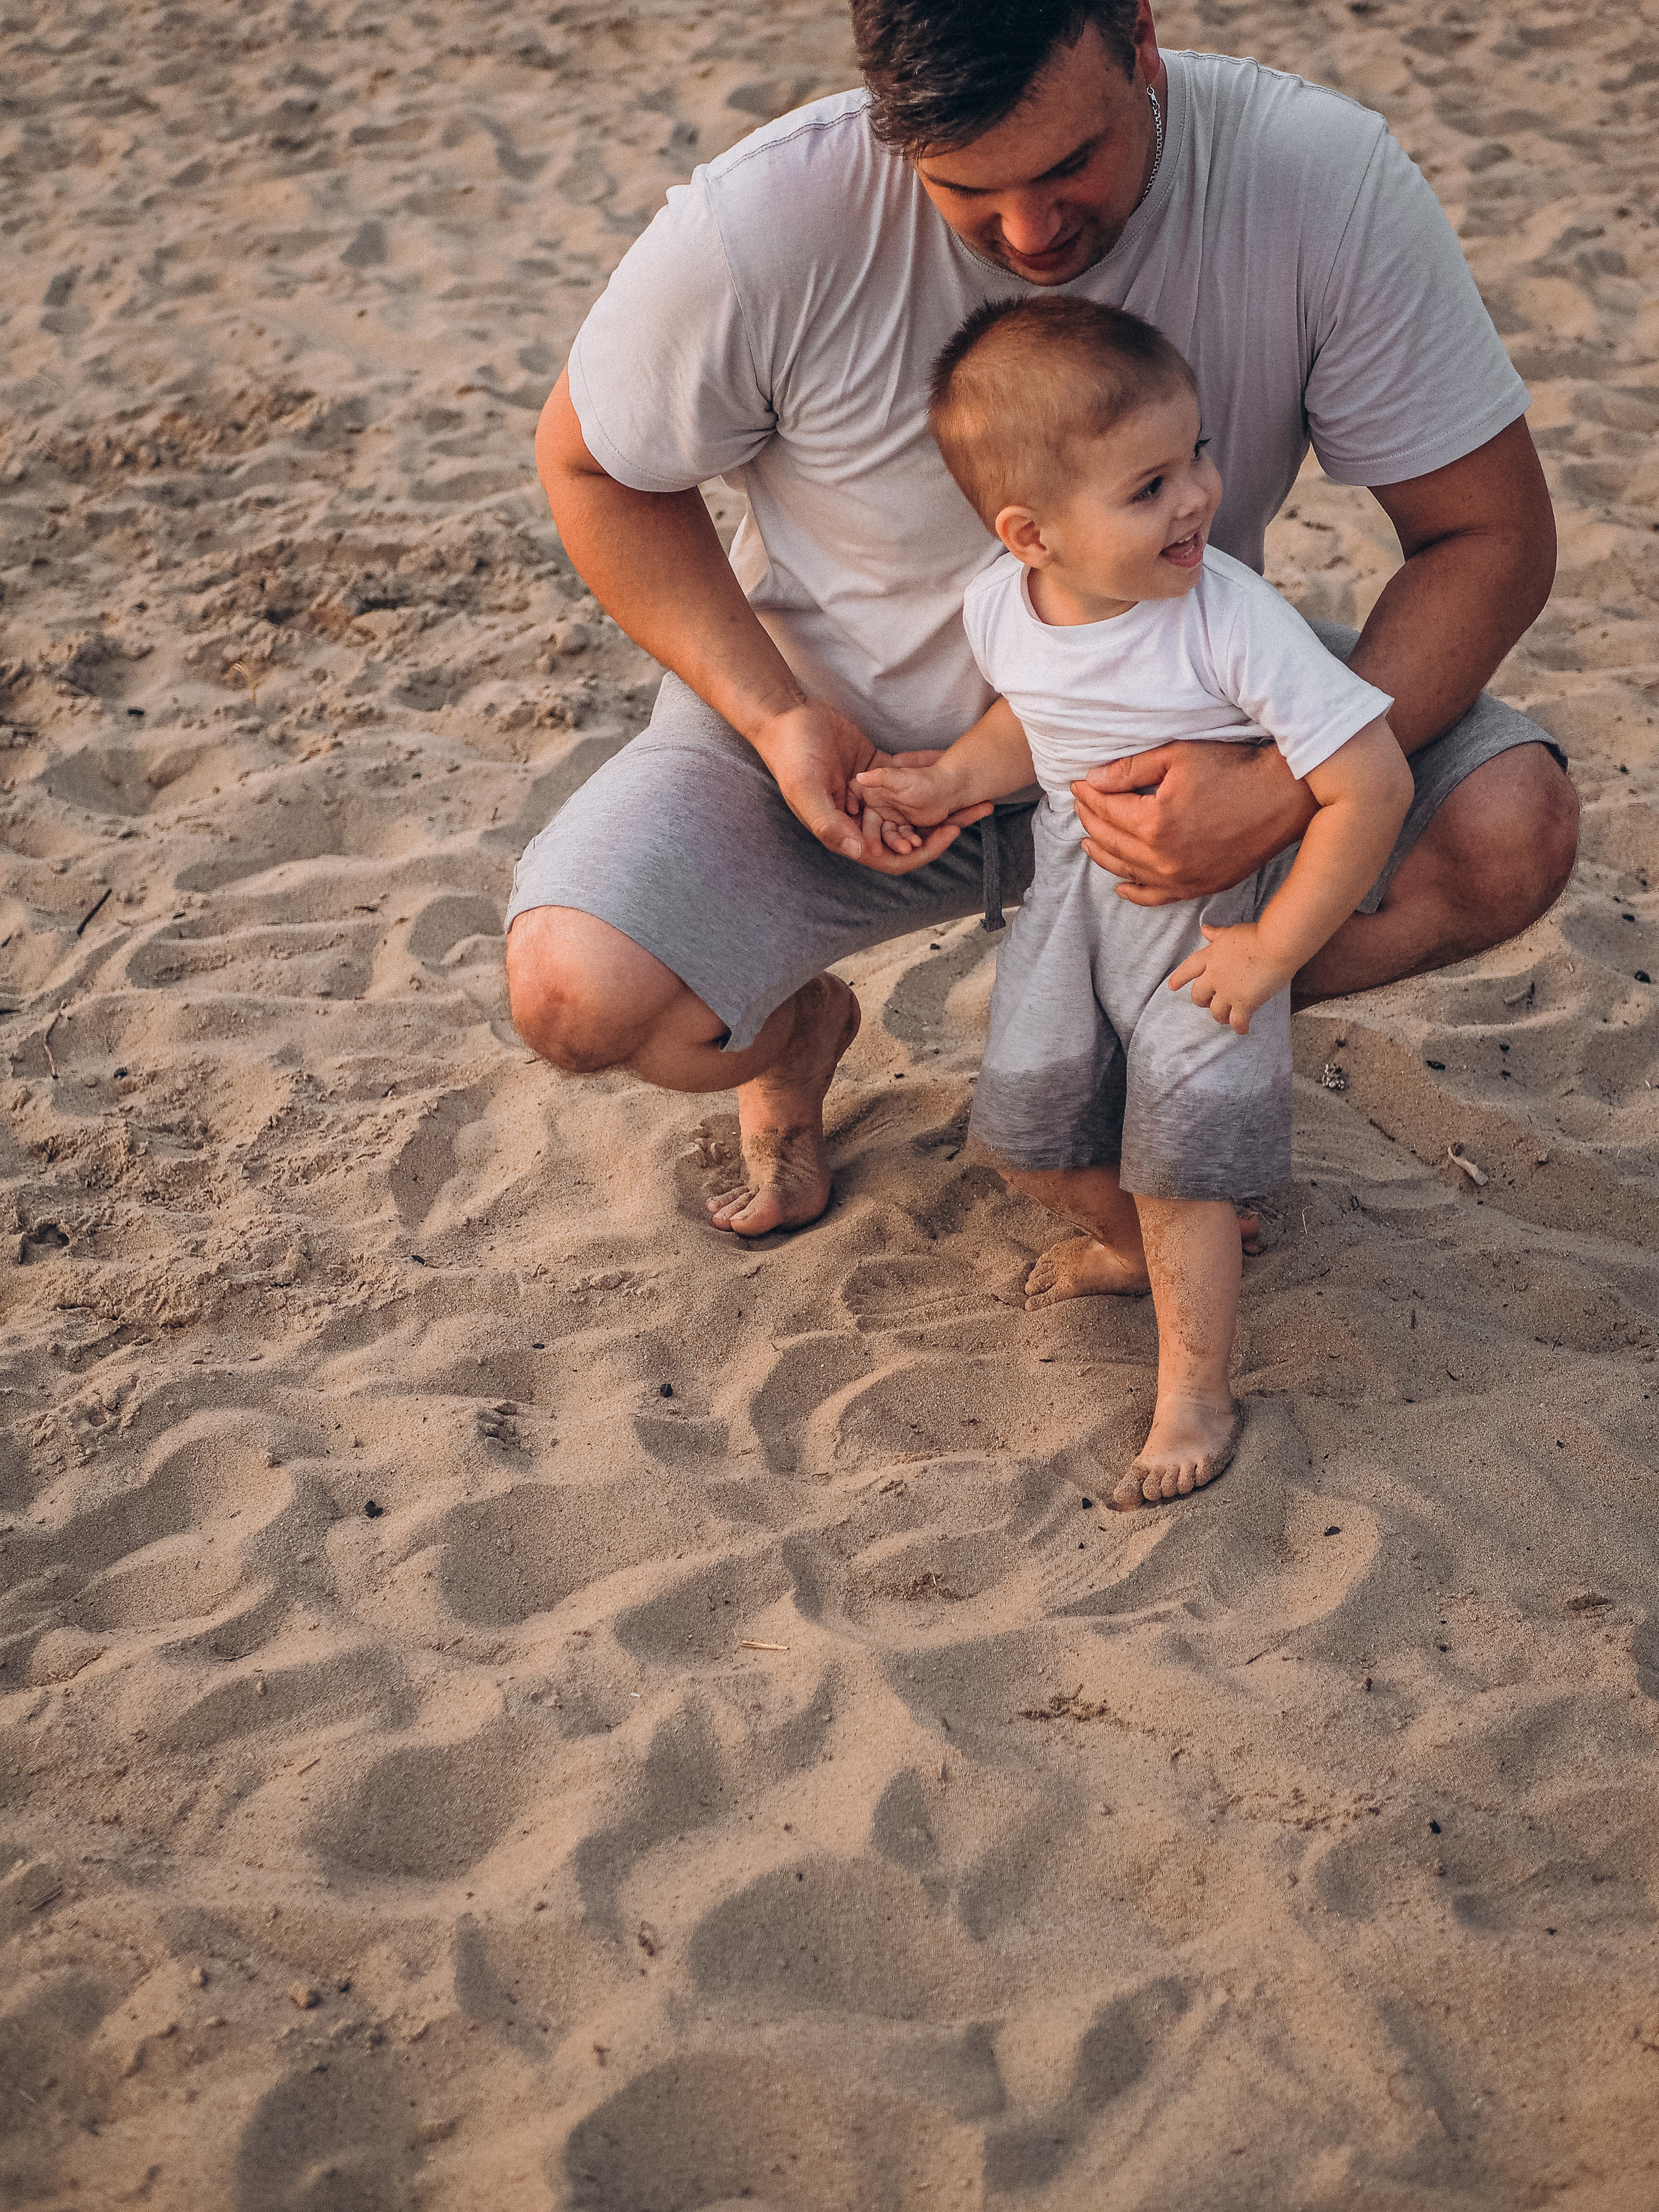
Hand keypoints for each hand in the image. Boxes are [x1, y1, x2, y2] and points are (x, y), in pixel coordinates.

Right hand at [751, 703, 986, 874]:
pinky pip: (909, 782)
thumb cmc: (791, 755)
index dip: (921, 852)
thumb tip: (859, 852)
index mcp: (844, 832)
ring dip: (941, 809)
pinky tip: (953, 770)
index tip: (949, 834)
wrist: (787, 716)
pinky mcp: (877, 772)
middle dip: (941, 830)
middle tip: (976, 813)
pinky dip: (929, 780)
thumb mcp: (806, 790)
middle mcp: (859, 819)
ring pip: (912, 812)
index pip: (888, 856)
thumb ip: (829, 823)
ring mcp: (870, 797)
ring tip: (975, 797)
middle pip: (907, 836)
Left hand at [1073, 741, 1317, 905]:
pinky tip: (1121, 885)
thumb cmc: (1233, 770)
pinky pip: (1157, 897)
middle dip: (1091, 819)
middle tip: (1081, 803)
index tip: (1078, 783)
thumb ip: (1130, 769)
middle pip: (1112, 840)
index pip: (1107, 809)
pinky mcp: (1199, 887)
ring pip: (1127, 870)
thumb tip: (1092, 781)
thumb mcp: (1178, 756)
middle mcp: (1164, 859)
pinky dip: (1135, 891)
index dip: (1088, 794)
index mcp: (1154, 824)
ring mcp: (1182, 879)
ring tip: (1089, 838)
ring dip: (1104, 854)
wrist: (1284, 797)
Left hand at [1167, 922, 1294, 1034]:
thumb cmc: (1258, 934)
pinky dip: (1239, 1027)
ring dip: (1220, 1016)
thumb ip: (1217, 934)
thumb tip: (1204, 929)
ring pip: (1216, 1012)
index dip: (1179, 978)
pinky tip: (1243, 1029)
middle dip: (1202, 1001)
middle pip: (1198, 996)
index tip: (1172, 986)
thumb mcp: (1232, 932)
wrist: (1277, 945)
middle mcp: (1214, 976)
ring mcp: (1228, 992)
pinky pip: (1237, 1021)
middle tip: (1209, 1003)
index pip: (1188, 969)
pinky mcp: (1245, 1003)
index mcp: (1210, 957)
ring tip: (1226, 1017)